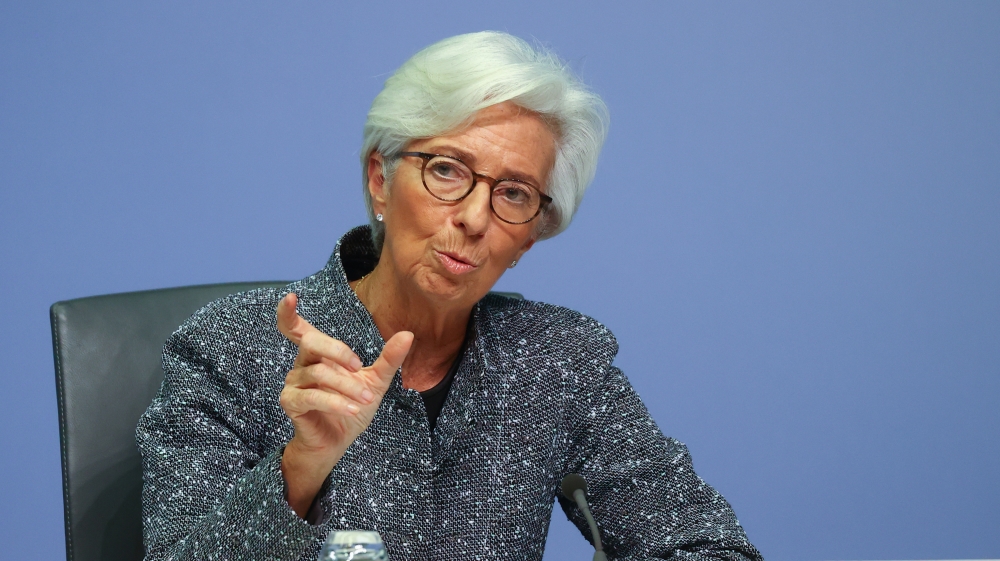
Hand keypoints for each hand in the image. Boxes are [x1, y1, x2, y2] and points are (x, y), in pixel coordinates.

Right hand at [275, 292, 412, 516]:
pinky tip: (352, 410)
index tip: (290, 296)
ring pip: (318, 374)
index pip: (295, 328)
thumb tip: (408, 334)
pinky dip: (336, 403)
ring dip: (347, 387)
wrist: (339, 441)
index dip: (287, 312)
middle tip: (359, 367)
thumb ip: (389, 358)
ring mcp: (294, 384)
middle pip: (311, 342)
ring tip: (366, 399)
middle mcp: (302, 364)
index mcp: (318, 354)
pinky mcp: (291, 404)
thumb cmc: (352, 407)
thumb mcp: (376, 381)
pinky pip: (312, 397)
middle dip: (338, 351)